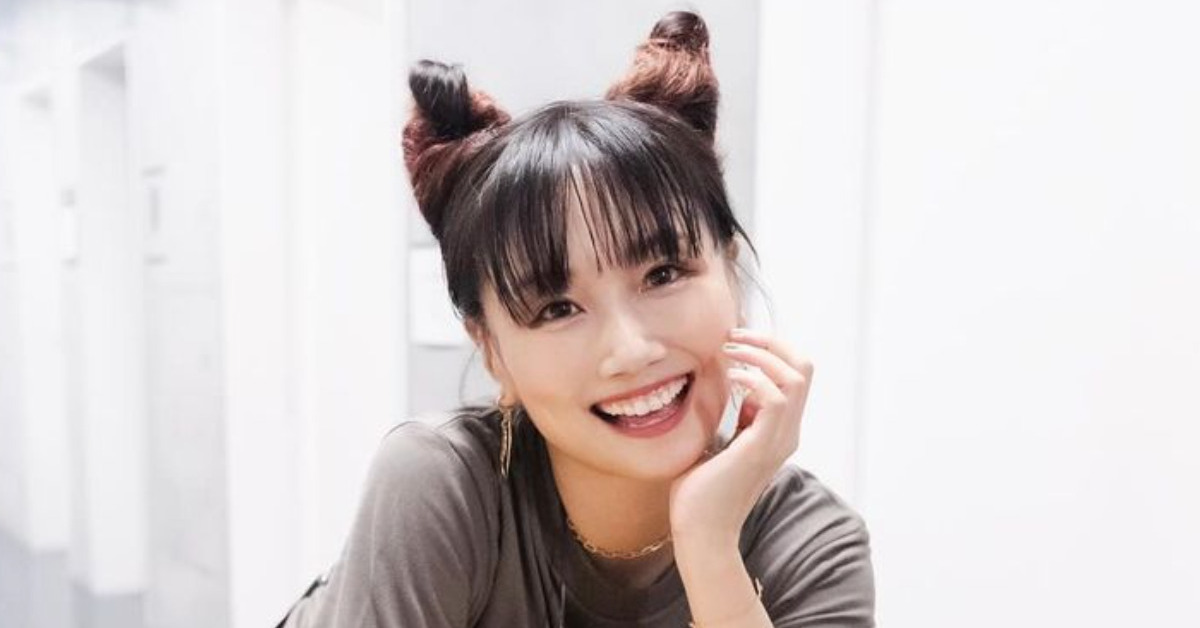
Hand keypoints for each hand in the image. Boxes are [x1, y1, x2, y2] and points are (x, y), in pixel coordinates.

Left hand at [668, 328, 813, 548]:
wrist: (700, 530)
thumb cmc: (701, 490)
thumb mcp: (718, 440)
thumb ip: (730, 415)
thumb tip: (724, 382)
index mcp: (777, 430)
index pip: (794, 375)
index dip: (770, 349)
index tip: (735, 340)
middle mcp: (786, 433)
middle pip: (804, 368)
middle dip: (772, 342)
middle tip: (735, 335)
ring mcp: (778, 441)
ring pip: (796, 378)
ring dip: (761, 354)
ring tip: (729, 350)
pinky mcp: (762, 447)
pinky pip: (776, 399)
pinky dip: (754, 378)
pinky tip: (730, 378)